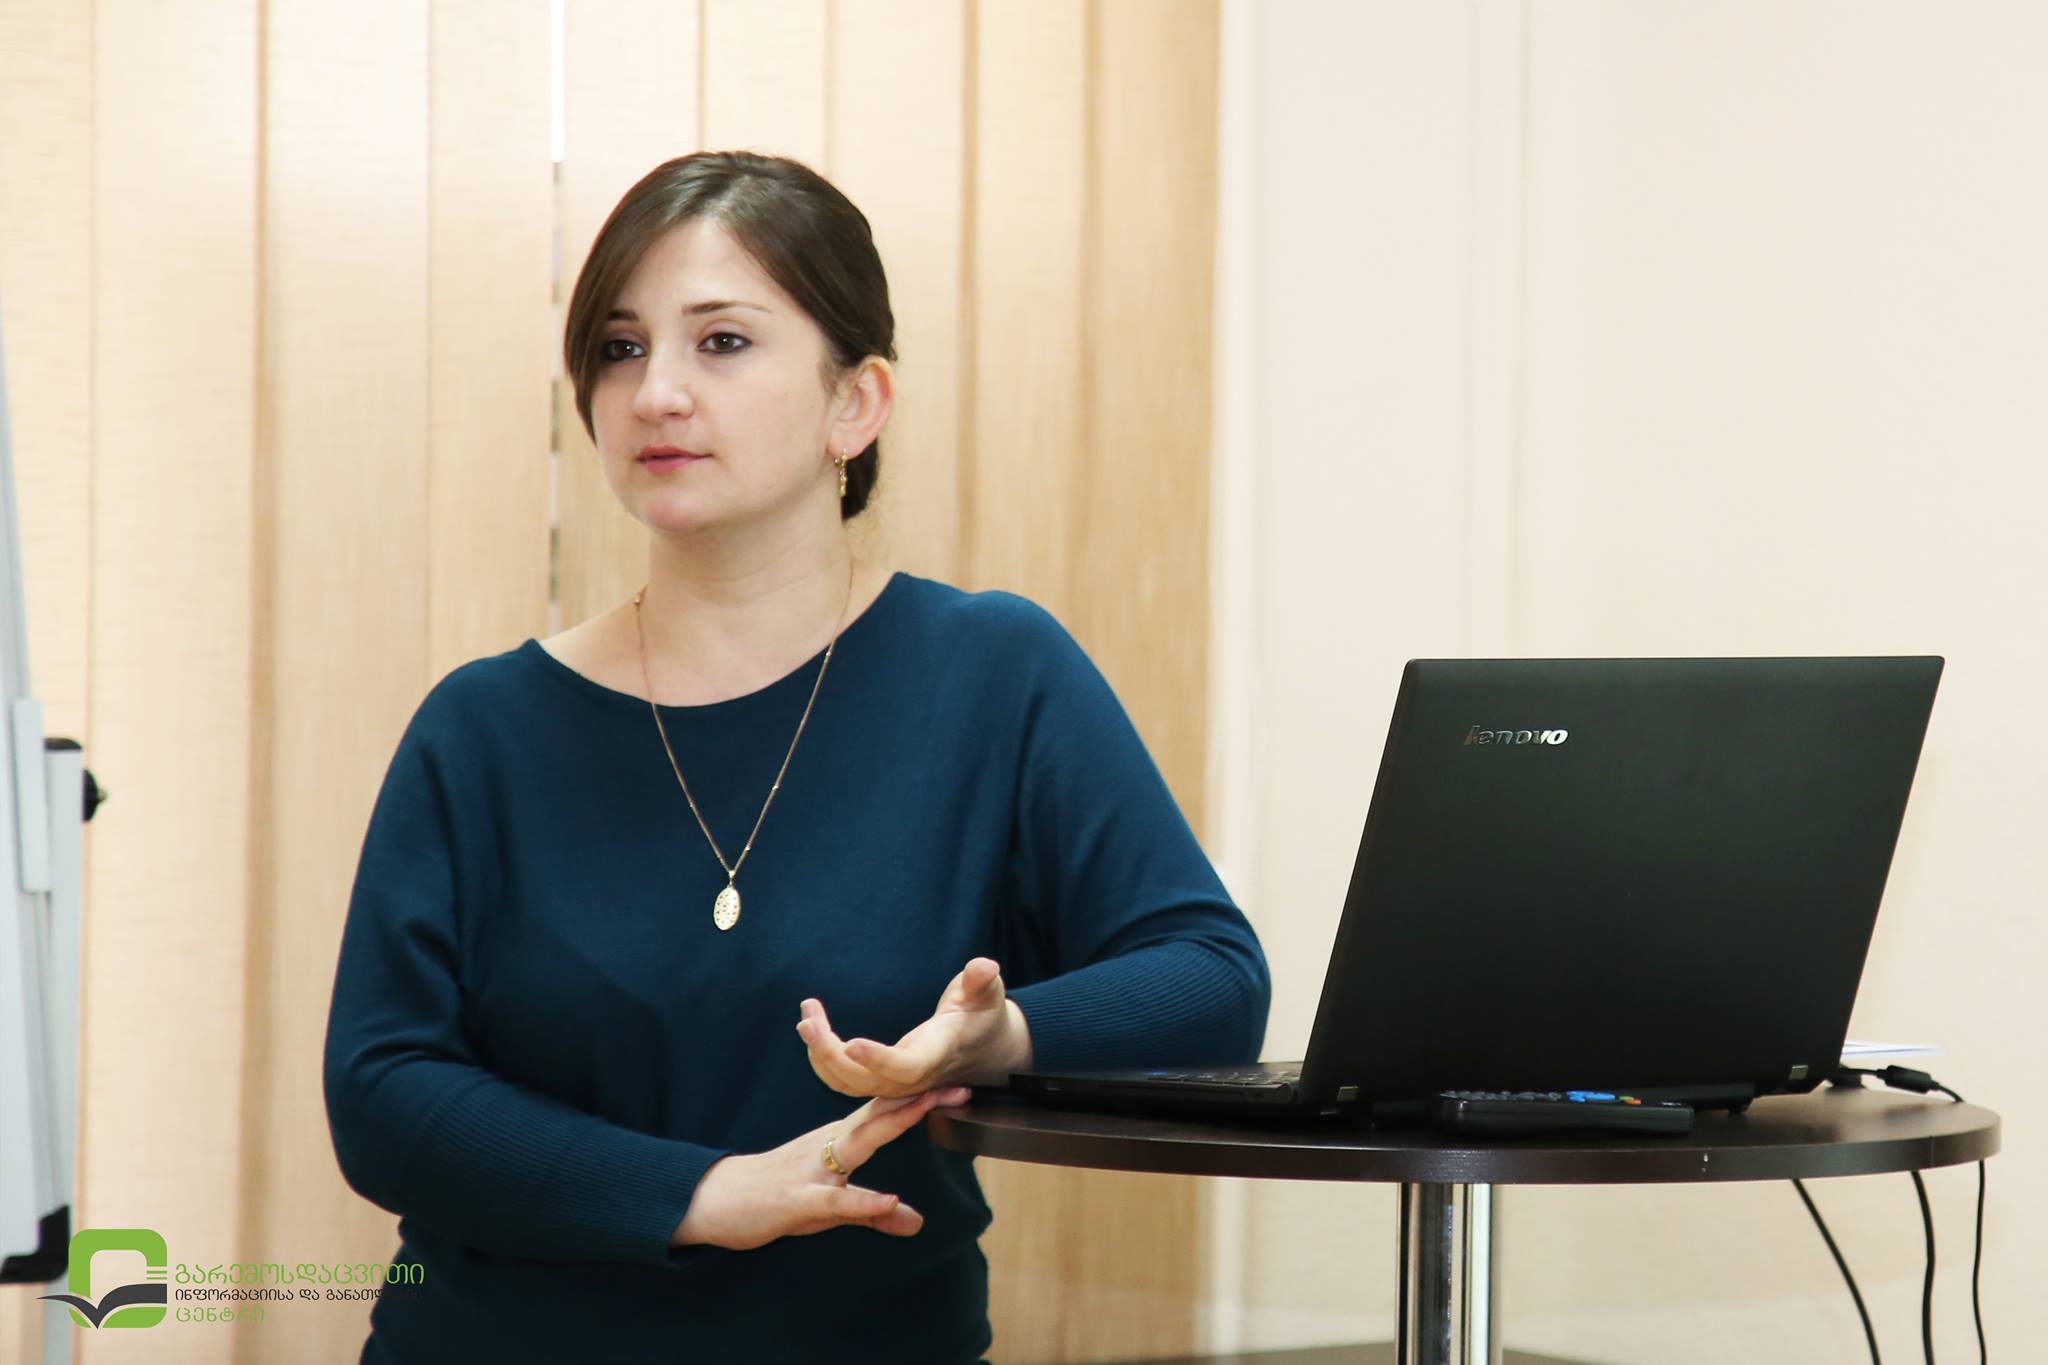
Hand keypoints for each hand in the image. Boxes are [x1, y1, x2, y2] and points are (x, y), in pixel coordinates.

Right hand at [670, 1087, 971, 1251]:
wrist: (713, 1201)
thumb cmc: (773, 1196)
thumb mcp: (829, 1208)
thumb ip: (871, 1211)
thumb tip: (915, 1220)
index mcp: (838, 1141)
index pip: (885, 1115)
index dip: (922, 1100)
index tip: (960, 1086)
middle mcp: (828, 1146)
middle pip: (880, 1117)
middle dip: (919, 1100)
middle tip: (959, 1084)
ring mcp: (812, 1171)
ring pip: (859, 1144)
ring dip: (893, 1124)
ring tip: (927, 1109)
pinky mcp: (796, 1201)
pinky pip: (834, 1201)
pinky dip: (862, 1200)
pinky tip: (889, 1200)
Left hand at [797, 957, 1031, 1099]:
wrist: (982, 1047)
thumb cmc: (982, 1015)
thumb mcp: (988, 994)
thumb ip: (982, 981)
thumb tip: (984, 967)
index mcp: (937, 1055)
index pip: (906, 1067)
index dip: (879, 1060)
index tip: (850, 1041)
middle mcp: (913, 1077)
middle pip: (865, 1083)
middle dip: (831, 1055)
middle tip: (808, 1020)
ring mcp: (896, 1083)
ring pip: (849, 1084)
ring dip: (820, 1055)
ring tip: (806, 1018)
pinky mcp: (883, 1078)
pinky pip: (845, 1080)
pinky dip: (823, 1058)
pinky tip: (812, 1027)